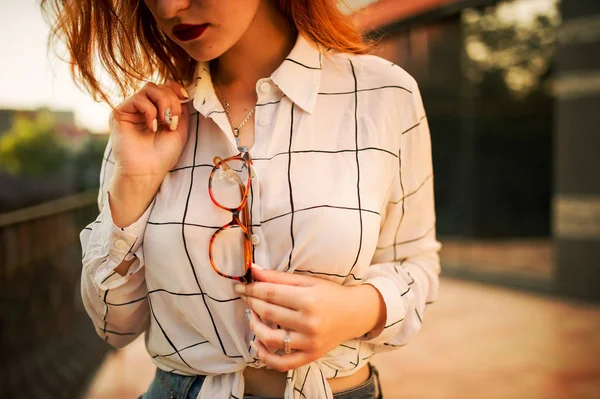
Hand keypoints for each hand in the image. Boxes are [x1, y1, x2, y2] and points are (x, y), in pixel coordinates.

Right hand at [109, 81, 189, 179]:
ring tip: (165, 122)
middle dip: (171, 100)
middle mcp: (142, 108)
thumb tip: (182, 92)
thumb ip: (180, 109)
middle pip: (158, 86)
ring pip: (149, 88)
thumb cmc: (163, 155)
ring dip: (163, 103)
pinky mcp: (119, 113)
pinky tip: (152, 127)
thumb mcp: (179, 129)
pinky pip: (138, 99)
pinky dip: (150, 111)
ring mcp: (130, 110)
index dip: (175, 88)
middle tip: (173, 119)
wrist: (147, 172)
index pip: (164, 87)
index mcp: (156, 110)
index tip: (185, 97)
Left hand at [237, 266, 385, 371]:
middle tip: (246, 297)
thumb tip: (253, 270)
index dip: (252, 289)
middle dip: (252, 303)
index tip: (241, 286)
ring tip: (254, 317)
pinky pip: (282, 363)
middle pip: (268, 313)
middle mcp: (309, 322)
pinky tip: (258, 343)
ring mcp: (309, 342)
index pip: (270, 294)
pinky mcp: (310, 356)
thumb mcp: (307, 281)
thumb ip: (279, 277)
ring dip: (255, 326)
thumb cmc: (330, 294)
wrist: (355, 313)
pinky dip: (265, 356)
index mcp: (309, 300)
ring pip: (270, 338)